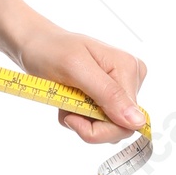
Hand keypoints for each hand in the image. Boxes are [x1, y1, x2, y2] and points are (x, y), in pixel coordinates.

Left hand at [14, 21, 147, 146]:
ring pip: (107, 126)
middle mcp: (131, 78)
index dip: (98, 130)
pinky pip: (99, 121)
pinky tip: (69, 99)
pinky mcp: (110, 95)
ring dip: (81, 119)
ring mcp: (121, 88)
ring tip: (66, 99)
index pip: (128, 122)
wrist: (37, 45)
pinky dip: (79, 116)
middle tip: (65, 110)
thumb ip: (108, 94)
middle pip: (119, 127)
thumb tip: (138, 121)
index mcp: (129, 69)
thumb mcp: (76, 69)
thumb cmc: (51, 50)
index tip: (70, 117)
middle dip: (88, 125)